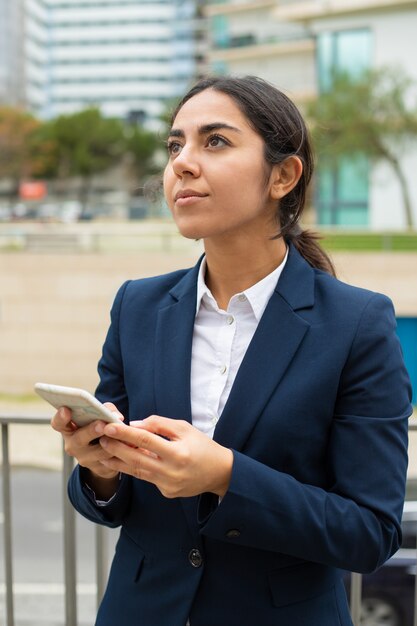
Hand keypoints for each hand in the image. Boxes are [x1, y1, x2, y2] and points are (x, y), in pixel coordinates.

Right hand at [51, 403, 122, 481]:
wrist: (104, 455)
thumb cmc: (99, 428)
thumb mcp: (100, 416)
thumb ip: (106, 409)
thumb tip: (116, 417)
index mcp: (69, 429)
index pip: (58, 424)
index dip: (61, 417)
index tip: (66, 409)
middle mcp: (72, 445)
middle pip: (79, 439)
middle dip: (91, 431)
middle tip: (101, 424)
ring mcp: (84, 459)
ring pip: (99, 451)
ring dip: (112, 442)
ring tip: (122, 435)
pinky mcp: (99, 468)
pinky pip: (111, 460)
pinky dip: (120, 451)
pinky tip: (128, 445)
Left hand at [98, 415, 233, 498]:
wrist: (220, 473)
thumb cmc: (203, 446)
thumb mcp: (184, 428)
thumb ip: (159, 425)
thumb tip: (135, 425)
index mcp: (178, 452)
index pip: (145, 440)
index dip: (125, 433)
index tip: (110, 426)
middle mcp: (172, 471)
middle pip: (137, 459)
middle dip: (116, 448)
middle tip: (101, 438)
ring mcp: (168, 485)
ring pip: (137, 472)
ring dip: (118, 461)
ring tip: (103, 452)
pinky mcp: (167, 492)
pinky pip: (147, 478)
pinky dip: (134, 469)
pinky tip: (122, 462)